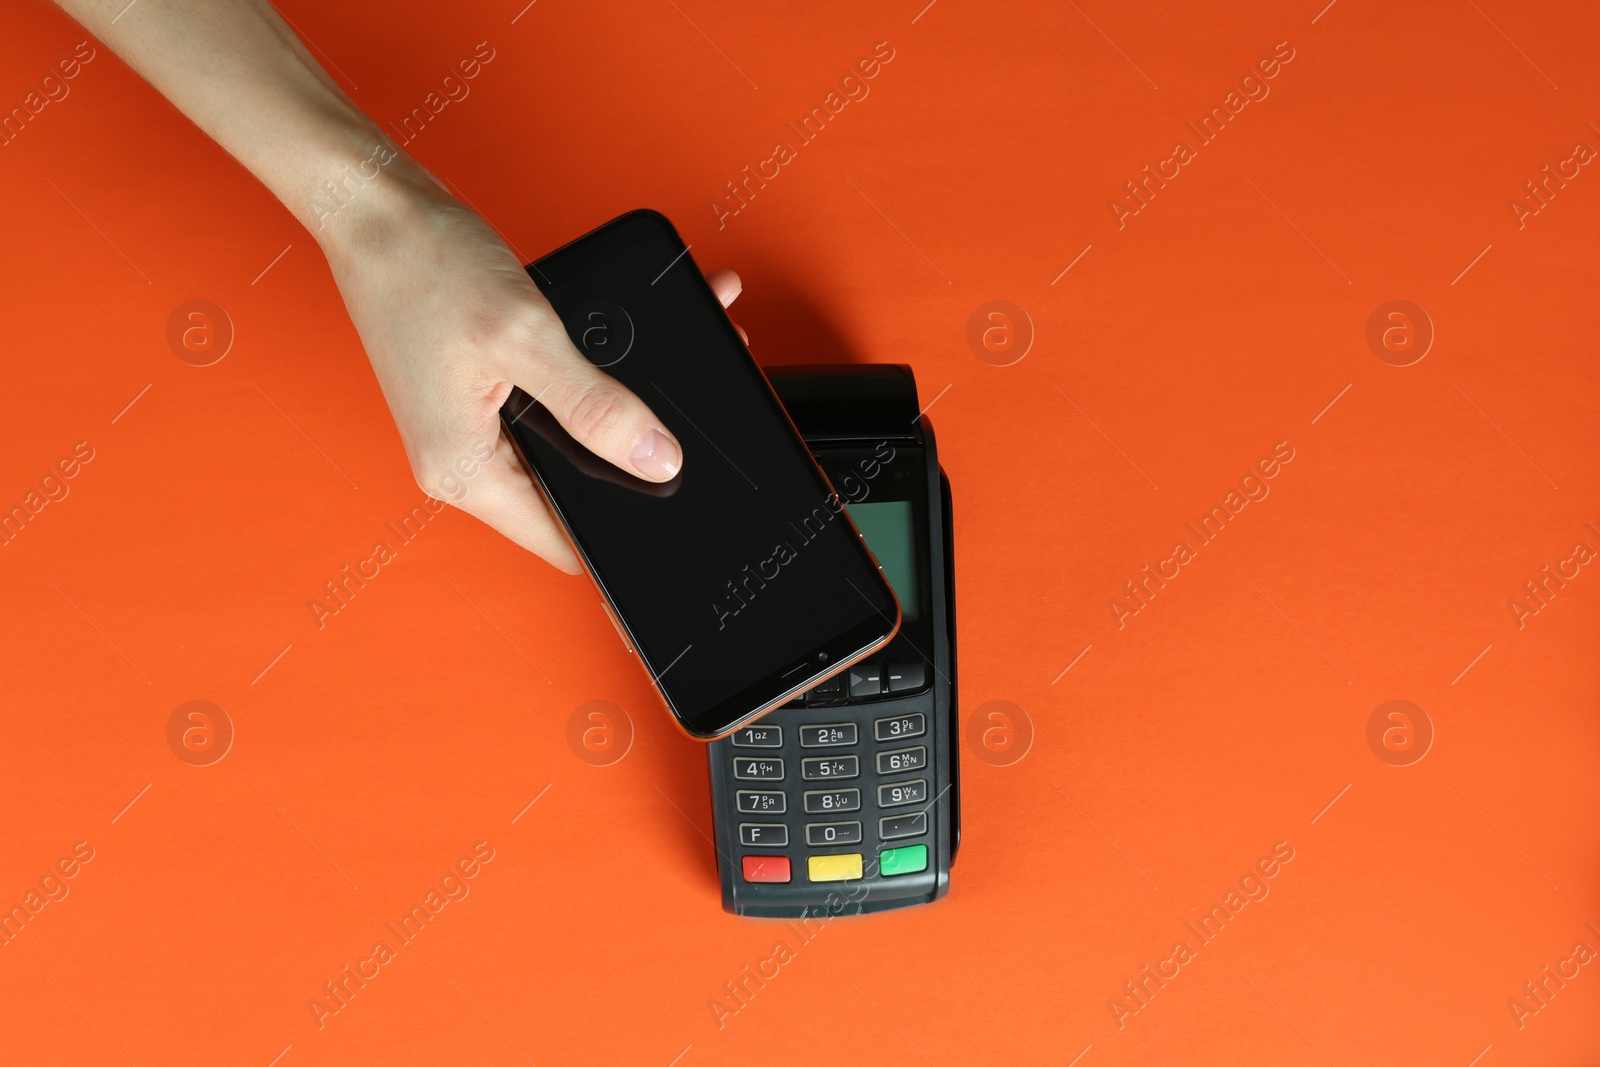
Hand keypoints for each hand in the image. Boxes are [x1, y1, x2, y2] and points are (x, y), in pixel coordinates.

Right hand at [319, 168, 742, 572]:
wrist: (378, 207)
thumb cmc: (424, 265)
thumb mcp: (526, 339)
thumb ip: (595, 407)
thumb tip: (657, 460)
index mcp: (465, 472)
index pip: (559, 542)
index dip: (617, 535)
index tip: (670, 513)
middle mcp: (464, 461)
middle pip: (569, 493)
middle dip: (628, 464)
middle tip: (680, 434)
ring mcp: (472, 428)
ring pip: (567, 447)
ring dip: (614, 418)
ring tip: (662, 384)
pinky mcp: (481, 394)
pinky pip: (551, 407)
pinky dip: (589, 383)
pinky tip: (627, 353)